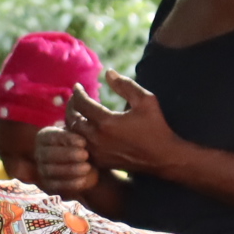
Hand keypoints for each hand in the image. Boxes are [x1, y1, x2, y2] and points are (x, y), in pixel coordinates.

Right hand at [32, 126, 98, 196]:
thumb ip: (79, 130)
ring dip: (70, 169)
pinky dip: (70, 183)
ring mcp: (42, 170)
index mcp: (44, 137)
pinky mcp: (49, 185)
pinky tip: (83, 179)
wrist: (93, 165)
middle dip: (67, 154)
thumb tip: (80, 126)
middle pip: (48, 154)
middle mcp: (40, 153)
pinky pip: (56, 185)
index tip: (83, 141)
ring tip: (87, 167)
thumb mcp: (83, 135)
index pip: (50, 136)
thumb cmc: (87, 145)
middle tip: (86, 154)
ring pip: (51, 170)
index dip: (65, 139)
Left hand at [67, 70, 184, 175]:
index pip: (82, 103)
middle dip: (71, 106)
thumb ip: (125, 86)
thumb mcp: (146, 101)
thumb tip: (108, 72)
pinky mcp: (99, 161)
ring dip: (72, 122)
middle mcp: (97, 138)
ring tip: (76, 112)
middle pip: (72, 120)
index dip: (78, 93)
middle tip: (74, 99)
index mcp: (107, 122)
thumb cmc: (156, 126)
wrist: (163, 157)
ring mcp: (96, 152)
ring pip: (73, 135)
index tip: (78, 87)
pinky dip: (76, 137)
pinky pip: (79, 148)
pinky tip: (81, 129)